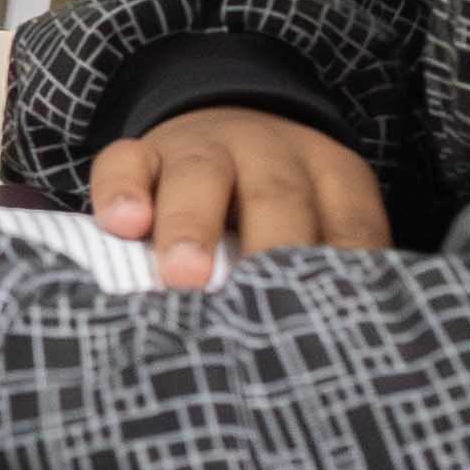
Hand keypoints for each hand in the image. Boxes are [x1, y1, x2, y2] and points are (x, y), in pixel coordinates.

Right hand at [88, 106, 387, 287]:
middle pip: (276, 193)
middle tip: (257, 301)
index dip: (343, 264)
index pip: (348, 219)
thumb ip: (329, 268)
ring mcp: (200, 148)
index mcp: (328, 172)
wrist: (221, 126)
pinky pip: (126, 161)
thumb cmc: (276, 209)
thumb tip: (341, 343)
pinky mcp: (142, 152)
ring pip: (198, 175)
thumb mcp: (320, 221)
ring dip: (192, 224)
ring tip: (184, 275)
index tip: (336, 317)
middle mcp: (268, 152)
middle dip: (270, 244)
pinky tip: (122, 225)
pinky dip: (121, 191)